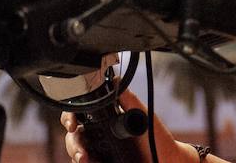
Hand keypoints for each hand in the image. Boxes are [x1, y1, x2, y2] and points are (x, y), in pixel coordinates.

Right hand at [62, 89, 200, 162]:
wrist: (166, 160)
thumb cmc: (155, 138)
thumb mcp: (142, 116)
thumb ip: (128, 99)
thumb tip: (114, 79)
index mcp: (105, 120)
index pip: (80, 115)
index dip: (69, 117)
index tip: (72, 124)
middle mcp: (99, 137)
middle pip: (73, 137)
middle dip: (73, 143)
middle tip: (82, 152)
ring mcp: (99, 152)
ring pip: (76, 153)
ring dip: (76, 155)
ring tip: (85, 160)